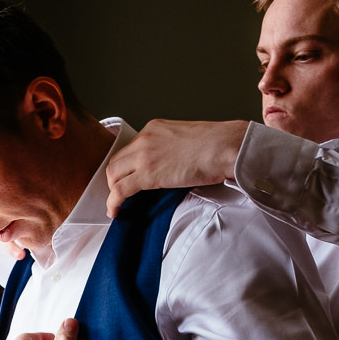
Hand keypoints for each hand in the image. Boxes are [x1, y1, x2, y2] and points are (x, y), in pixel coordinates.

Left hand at [104, 119, 247, 217]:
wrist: (225, 146)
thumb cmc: (217, 144)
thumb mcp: (186, 139)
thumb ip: (172, 149)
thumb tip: (171, 166)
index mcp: (154, 128)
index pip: (130, 149)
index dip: (126, 167)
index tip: (128, 178)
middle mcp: (145, 139)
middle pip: (116, 162)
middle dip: (115, 180)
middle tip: (120, 193)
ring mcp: (144, 156)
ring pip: (114, 175)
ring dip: (113, 191)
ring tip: (118, 204)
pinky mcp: (147, 174)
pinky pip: (120, 190)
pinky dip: (113, 202)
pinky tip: (114, 211)